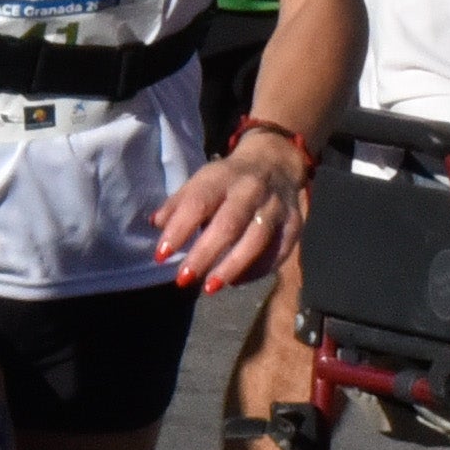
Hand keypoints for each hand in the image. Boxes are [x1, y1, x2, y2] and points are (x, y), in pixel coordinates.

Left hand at [149, 131, 304, 291]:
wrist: (274, 162)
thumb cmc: (227, 180)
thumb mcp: (200, 182)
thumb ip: (178, 204)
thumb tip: (156, 225)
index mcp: (222, 177)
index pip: (198, 203)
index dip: (179, 230)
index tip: (161, 255)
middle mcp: (251, 190)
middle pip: (229, 224)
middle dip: (205, 254)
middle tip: (183, 280)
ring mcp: (276, 206)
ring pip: (257, 239)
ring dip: (232, 266)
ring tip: (210, 287)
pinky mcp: (294, 223)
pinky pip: (280, 250)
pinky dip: (259, 269)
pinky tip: (237, 281)